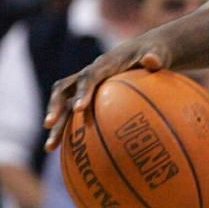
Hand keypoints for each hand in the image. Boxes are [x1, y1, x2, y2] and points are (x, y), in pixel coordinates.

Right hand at [42, 37, 175, 151]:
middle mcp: (89, 74)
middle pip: (64, 89)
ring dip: (56, 124)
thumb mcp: (159, 53)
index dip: (83, 91)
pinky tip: (71, 155)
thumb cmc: (154, 54)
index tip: (79, 109)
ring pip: (64, 105)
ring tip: (50, 148)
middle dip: (55, 107)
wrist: (146, 51)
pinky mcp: (88, 97)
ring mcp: (86, 87)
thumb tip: (152, 61)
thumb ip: (155, 57)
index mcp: (105, 64)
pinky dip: (70, 131)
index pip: (89, 76)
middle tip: (50, 125)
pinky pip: (74, 115)